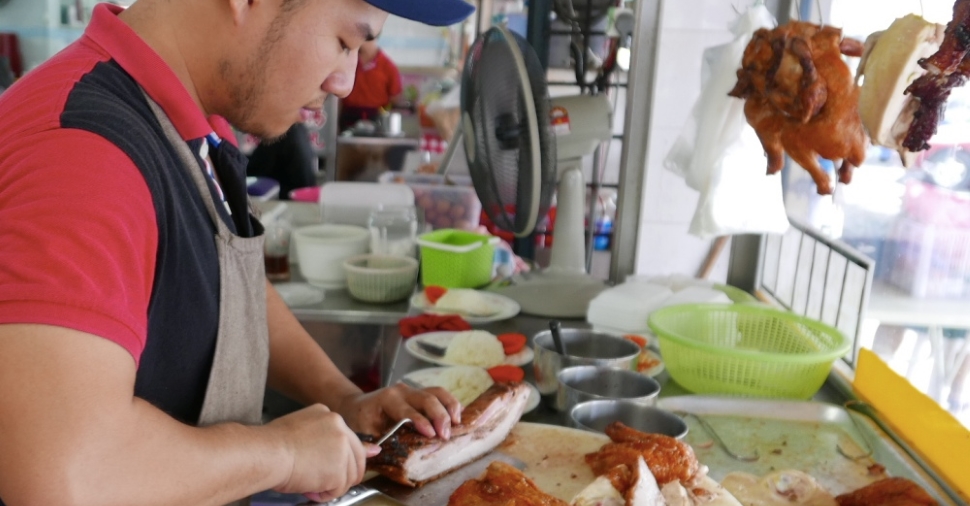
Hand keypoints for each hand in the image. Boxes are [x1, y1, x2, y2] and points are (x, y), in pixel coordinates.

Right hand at [268, 404, 380, 500]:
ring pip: (348, 475)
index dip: (342, 457)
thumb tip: (357, 452)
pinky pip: (339, 489)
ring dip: (331, 485)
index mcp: (329, 416)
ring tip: (309, 484)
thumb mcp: (301, 432)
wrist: (266, 453)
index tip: (336, 465)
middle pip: (356, 457)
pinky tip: (309, 489)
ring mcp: (342, 448)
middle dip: (345, 473)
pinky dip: (324, 494)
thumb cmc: (271, 445)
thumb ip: (325, 439)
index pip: (348, 439)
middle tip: (327, 481)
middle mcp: (340, 428)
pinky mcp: (339, 469)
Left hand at [335, 383, 460, 439]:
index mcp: (386, 399)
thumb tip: (383, 452)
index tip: (431, 434)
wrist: (355, 406)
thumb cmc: (358, 420)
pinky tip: (459, 416)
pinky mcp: (420, 395)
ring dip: (450, 406)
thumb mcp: (361, 432)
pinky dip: (451, 404)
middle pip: (427, 398)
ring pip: (437, 392)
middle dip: (439, 416)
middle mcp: (402, 391)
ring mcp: (413, 391)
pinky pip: (440, 395)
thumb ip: (373, 442)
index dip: (420, 421)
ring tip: (458, 423)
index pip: (407, 410)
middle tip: (446, 434)